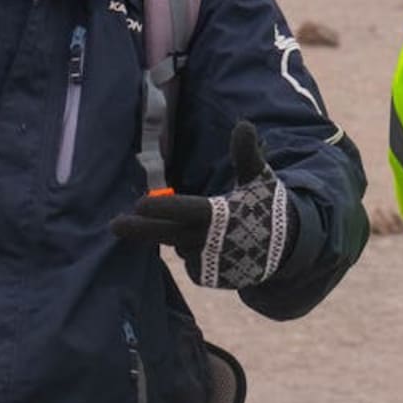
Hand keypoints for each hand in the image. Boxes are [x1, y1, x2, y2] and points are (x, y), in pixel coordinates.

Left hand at [110, 121, 295, 289]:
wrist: (289, 248)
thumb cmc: (267, 205)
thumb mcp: (259, 178)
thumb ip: (246, 154)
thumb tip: (244, 124)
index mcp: (223, 216)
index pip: (187, 210)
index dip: (163, 208)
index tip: (138, 204)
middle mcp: (213, 243)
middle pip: (168, 235)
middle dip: (140, 230)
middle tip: (113, 224)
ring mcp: (212, 264)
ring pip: (180, 247)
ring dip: (179, 236)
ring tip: (204, 228)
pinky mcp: (213, 279)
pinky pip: (191, 264)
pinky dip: (194, 253)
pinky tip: (209, 244)